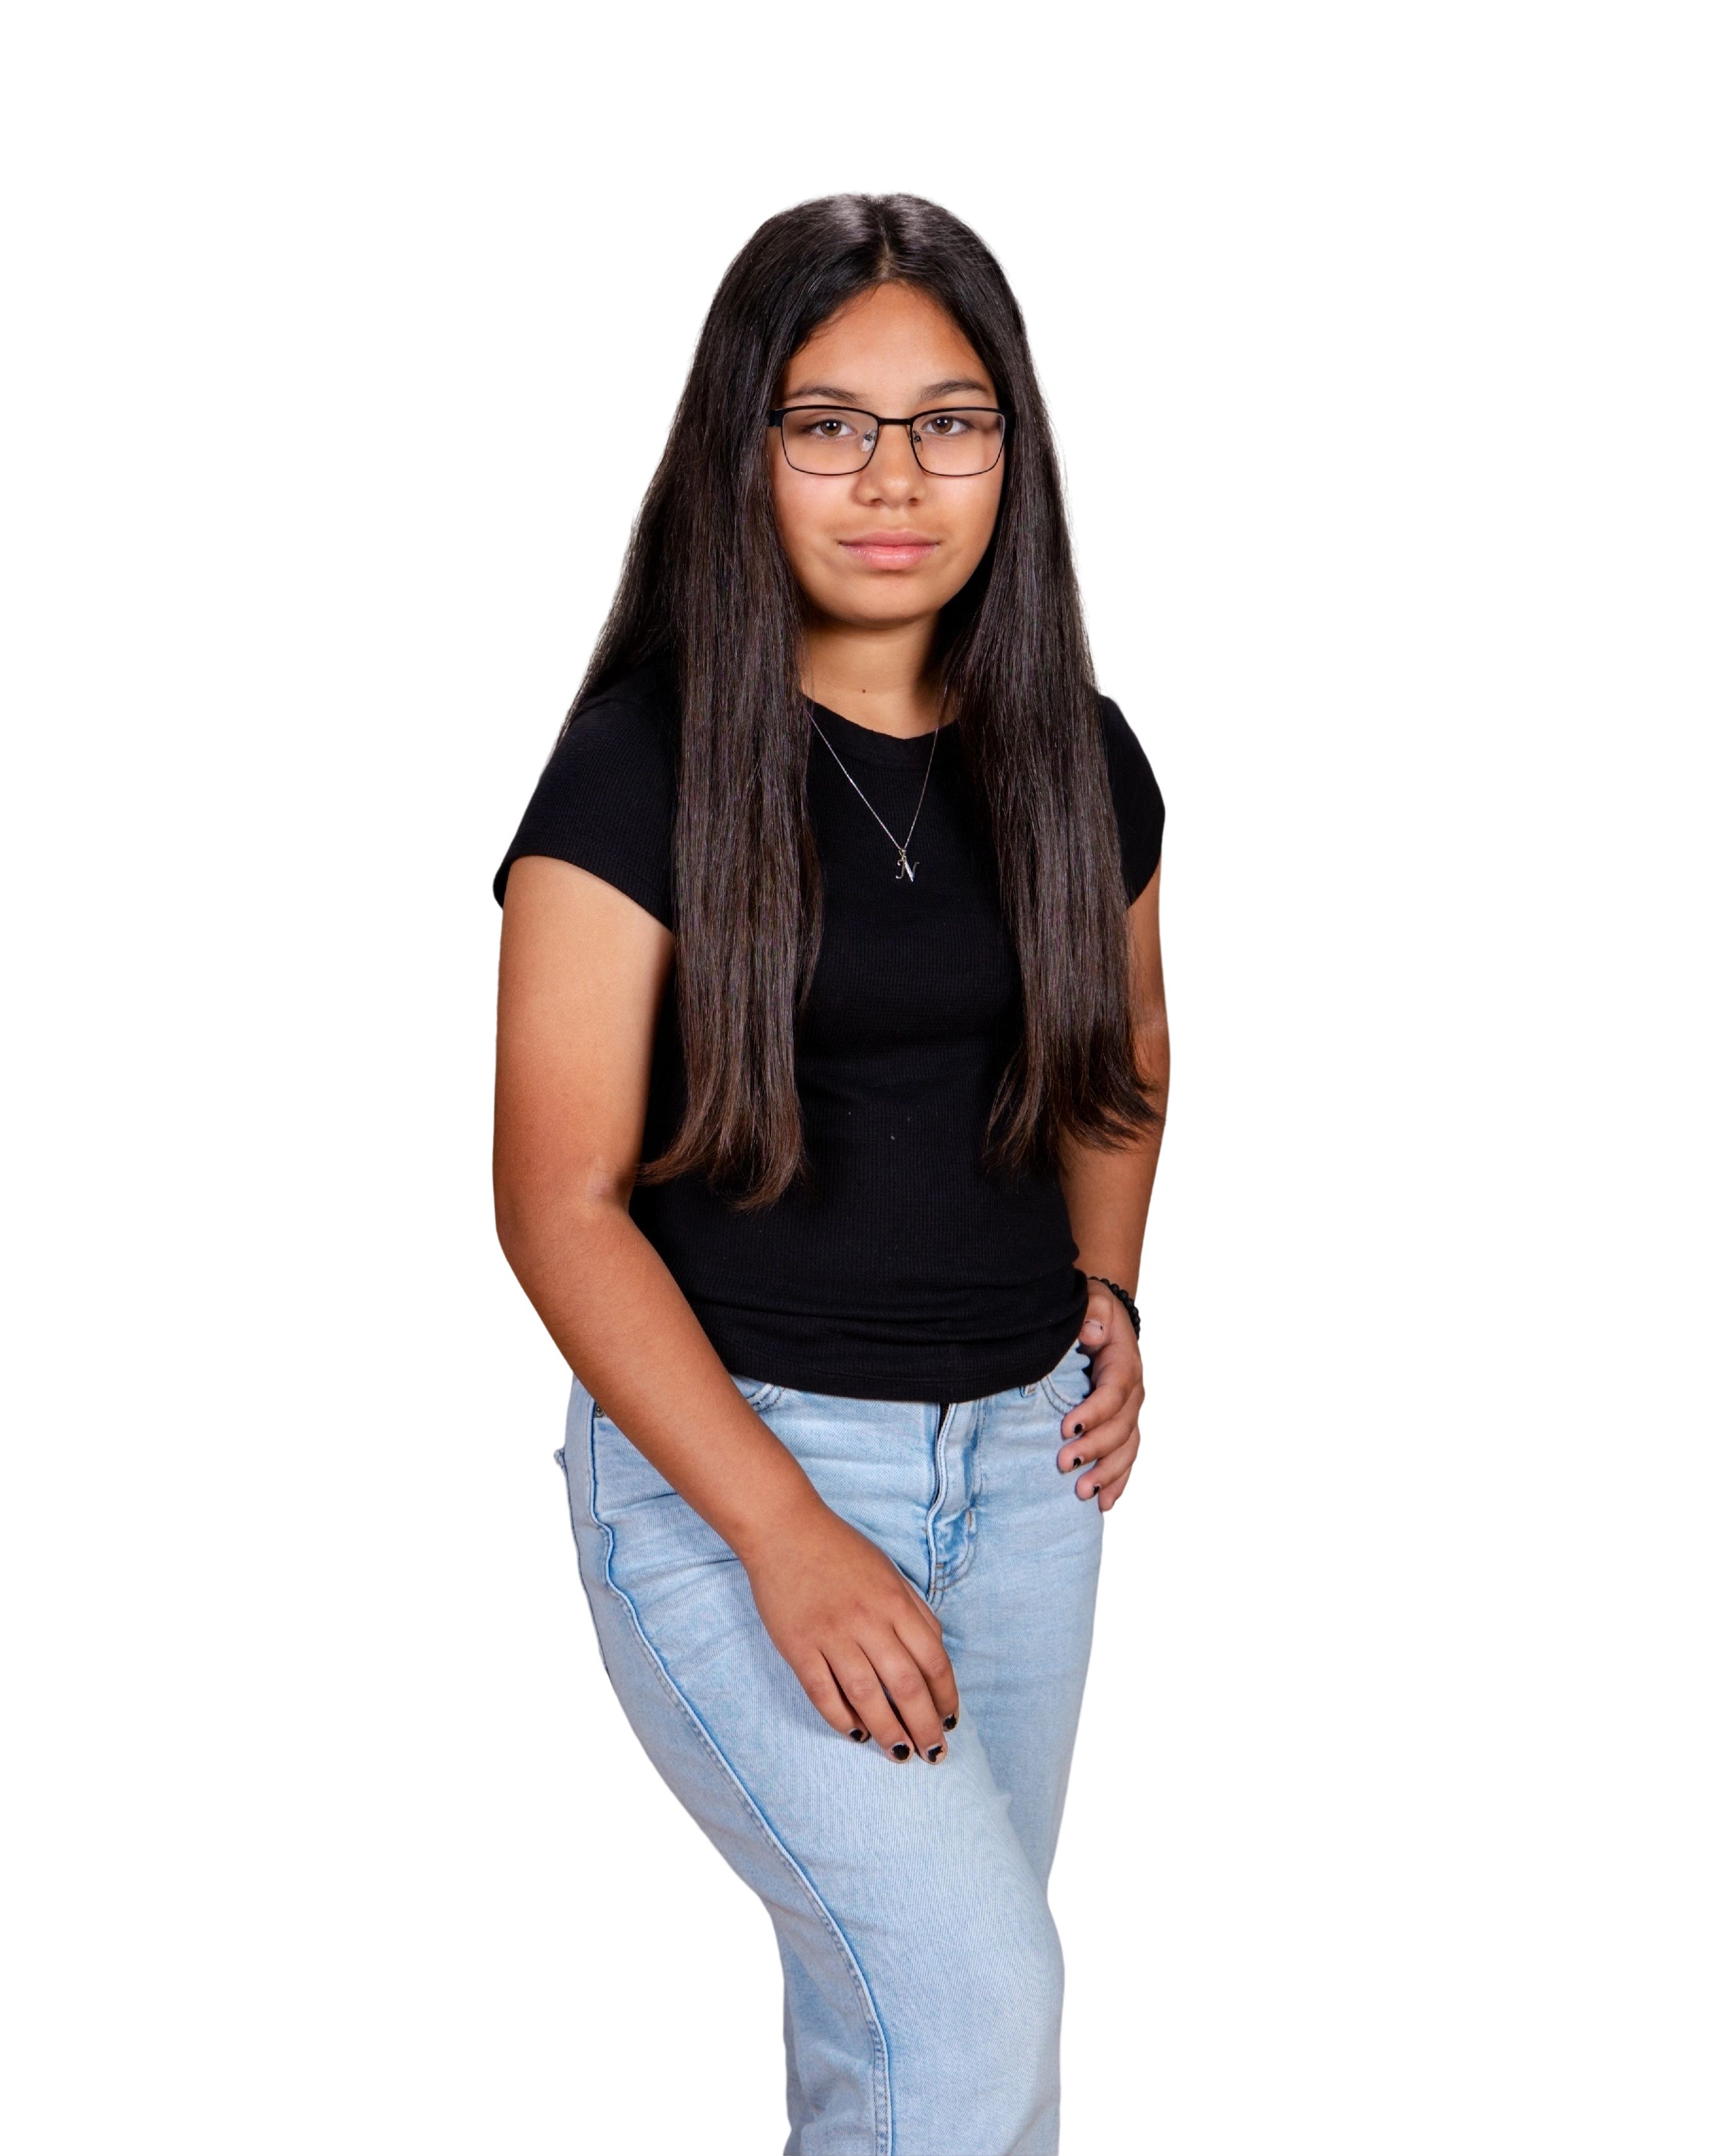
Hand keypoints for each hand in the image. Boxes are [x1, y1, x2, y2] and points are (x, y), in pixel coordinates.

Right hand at [741, 1494, 959, 1761]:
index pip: (933, 1660)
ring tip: (900, 1754)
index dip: (946, 1696)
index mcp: (895, 1602)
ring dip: (887, 1732)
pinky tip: (855, 1733)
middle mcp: (867, 1621)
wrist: (784, 1529)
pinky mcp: (797, 1646)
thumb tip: (936, 1654)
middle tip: (933, 1753)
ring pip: (866, 1697)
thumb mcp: (889, 1572)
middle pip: (906, 1686)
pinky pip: (823, 1693)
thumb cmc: (840, 1550)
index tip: (949, 1720)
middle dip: (924, 1727)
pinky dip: (840, 1719)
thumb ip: (914, 1611)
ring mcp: (830, 1635)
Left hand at [1057, 1279, 1145, 1512]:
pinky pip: (1127, 1458)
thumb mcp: (1091, 1301)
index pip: (1113, 1393)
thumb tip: (1092, 1332)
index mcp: (1124, 1364)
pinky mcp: (1122, 1427)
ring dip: (1107, 1473)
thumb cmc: (1089, 1310)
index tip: (1065, 1428)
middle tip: (1063, 1465)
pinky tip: (1104, 1504)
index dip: (1093, 1413)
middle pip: (1121, 1428)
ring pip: (1127, 1449)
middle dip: (1094, 1449)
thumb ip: (1092, 1312)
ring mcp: (1129, 1413)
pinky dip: (1118, 1482)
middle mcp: (1132, 1393)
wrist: (1099, 1318)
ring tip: (1083, 1494)